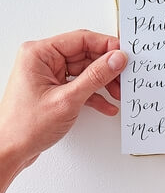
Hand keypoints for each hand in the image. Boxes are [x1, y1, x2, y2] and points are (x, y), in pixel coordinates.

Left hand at [0, 30, 126, 192]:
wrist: (9, 152)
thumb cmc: (24, 127)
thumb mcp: (68, 99)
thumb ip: (96, 76)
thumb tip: (117, 59)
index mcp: (39, 54)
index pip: (81, 40)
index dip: (107, 46)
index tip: (125, 55)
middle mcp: (43, 60)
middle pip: (86, 55)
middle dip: (107, 69)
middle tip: (125, 77)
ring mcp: (49, 75)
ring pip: (86, 70)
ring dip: (104, 83)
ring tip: (117, 94)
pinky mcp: (54, 89)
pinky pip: (81, 84)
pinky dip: (95, 94)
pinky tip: (107, 104)